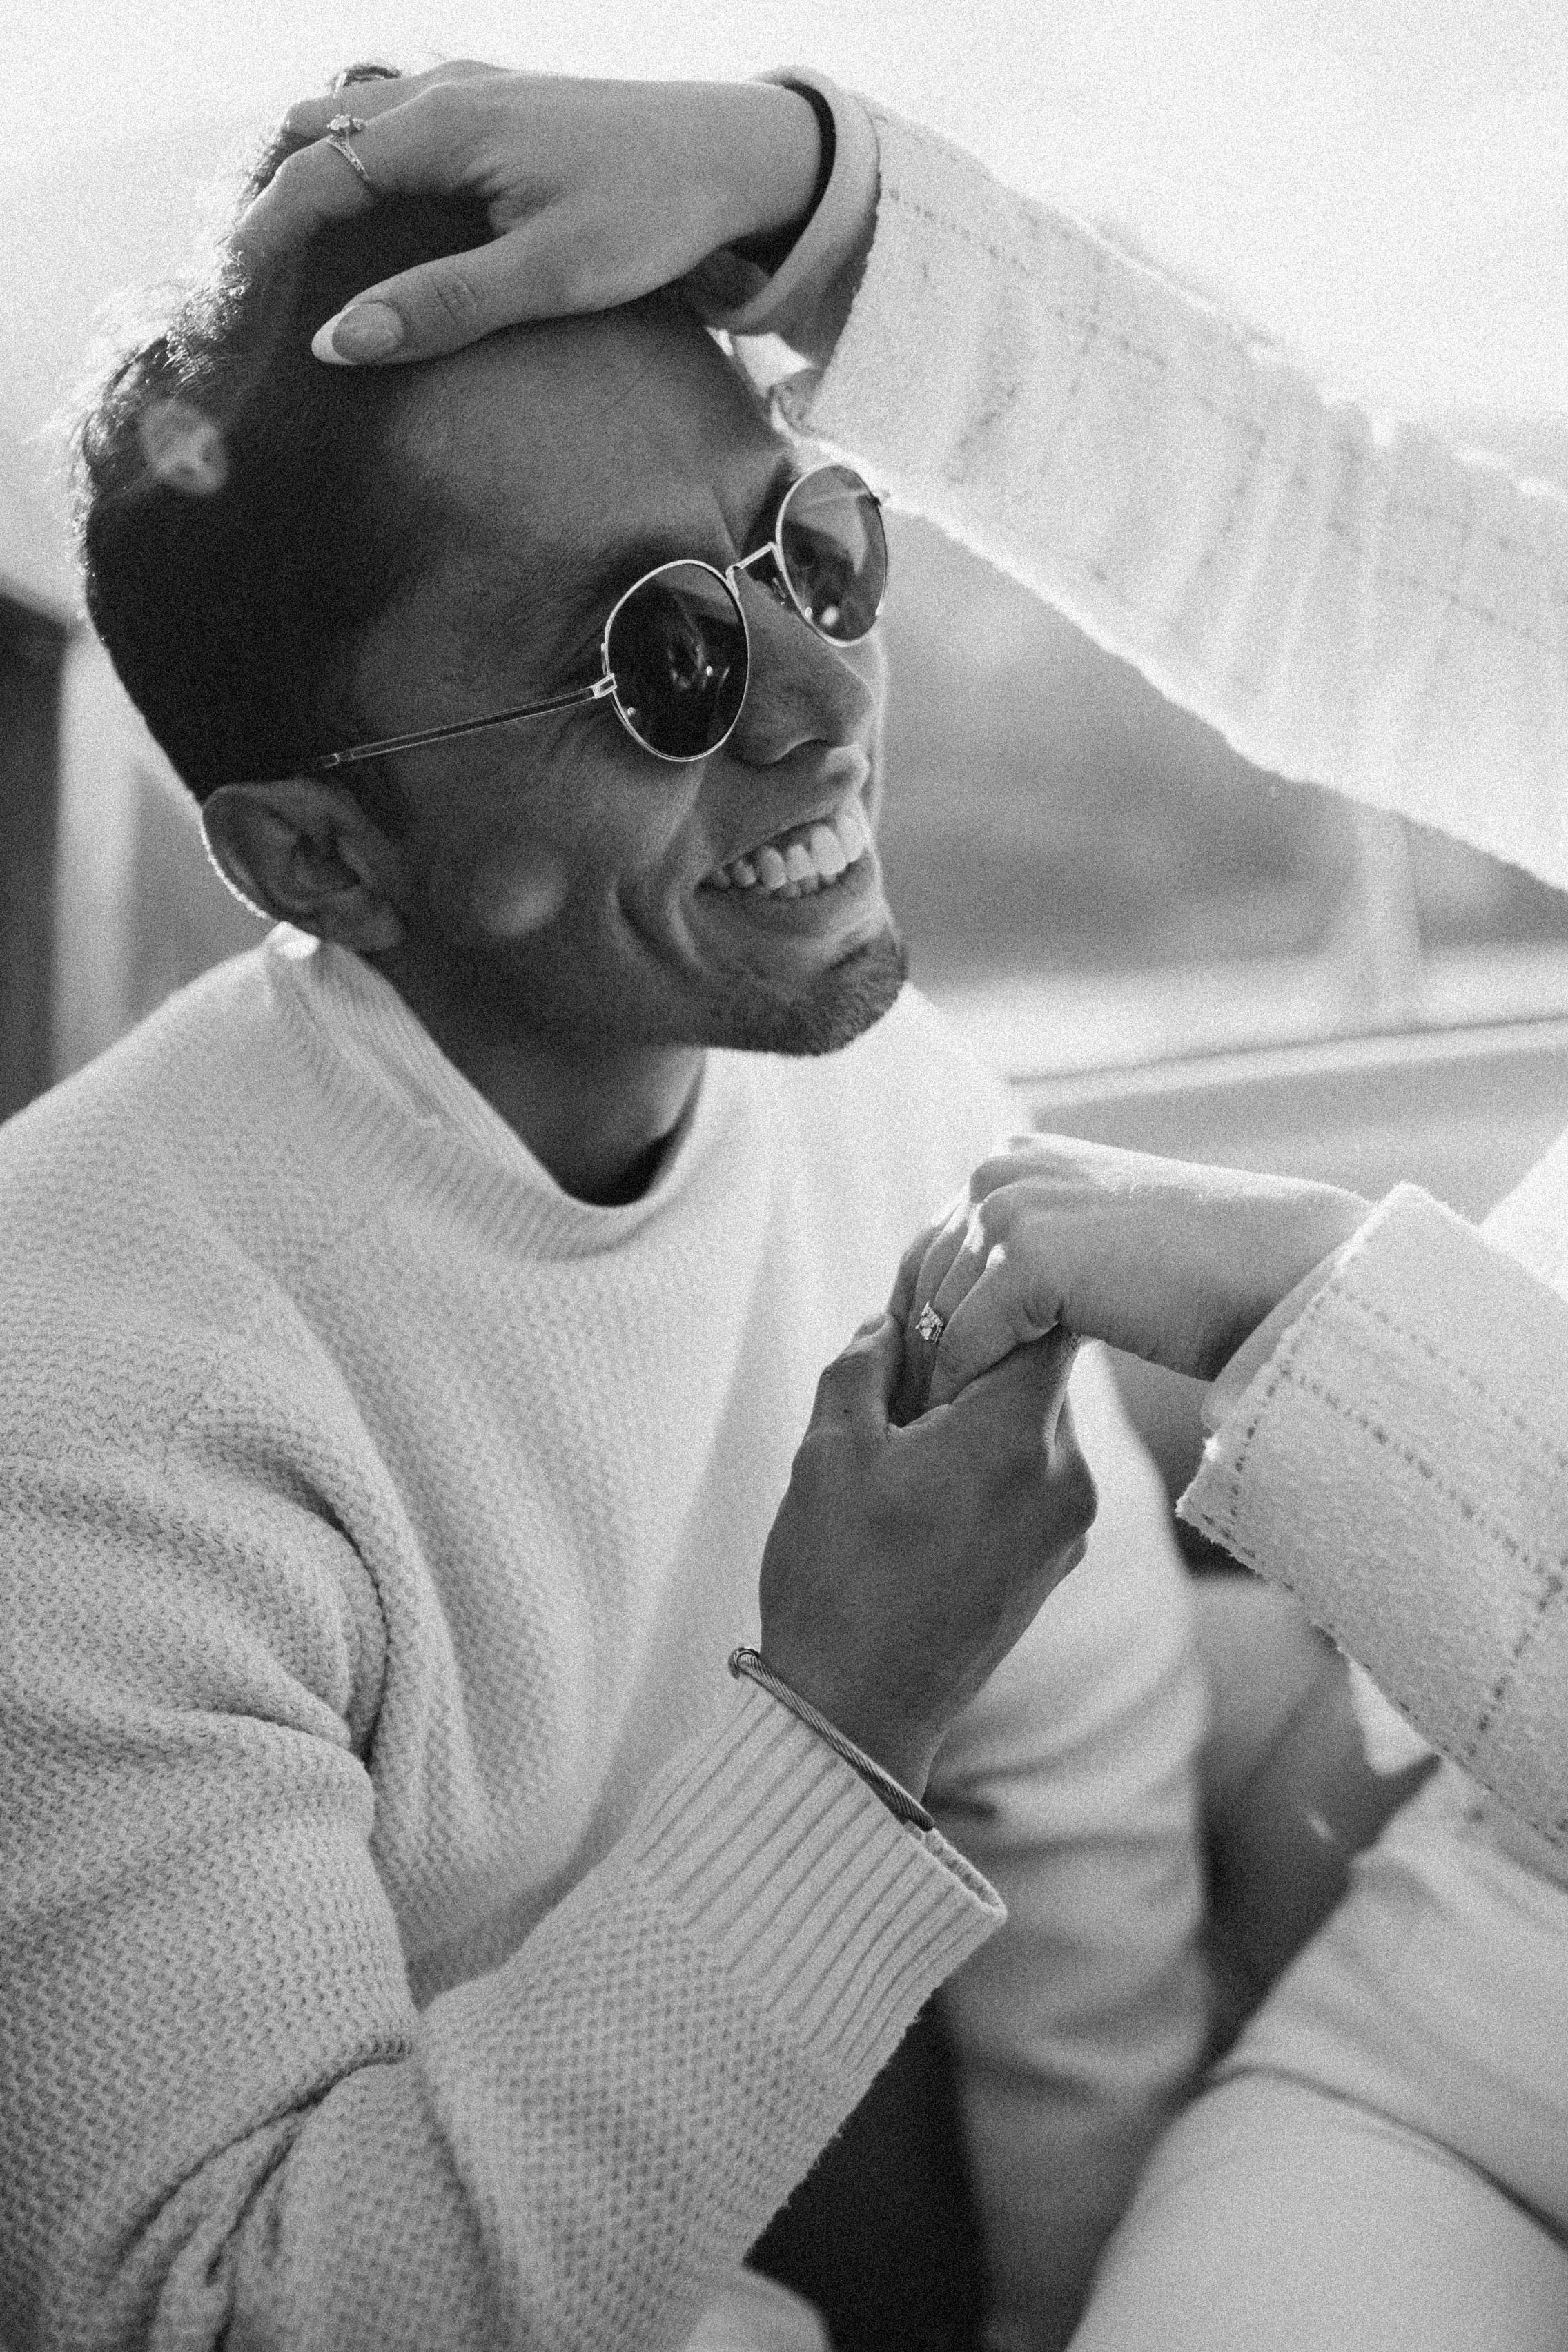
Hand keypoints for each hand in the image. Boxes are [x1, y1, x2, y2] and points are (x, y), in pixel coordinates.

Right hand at [233, 65, 822, 363]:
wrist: (734, 153)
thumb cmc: (651, 214)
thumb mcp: (548, 274)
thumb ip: (442, 306)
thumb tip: (338, 342)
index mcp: (443, 127)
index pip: (316, 175)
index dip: (265, 236)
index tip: (231, 297)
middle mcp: (444, 91)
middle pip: (319, 131)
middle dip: (274, 194)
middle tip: (248, 275)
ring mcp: (471, 87)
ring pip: (355, 117)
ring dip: (317, 171)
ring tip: (292, 249)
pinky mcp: (500, 103)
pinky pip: (400, 117)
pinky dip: (364, 158)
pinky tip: (371, 213)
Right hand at [758, 1313, 1094, 1799]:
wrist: (857, 1715)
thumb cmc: (835, 1580)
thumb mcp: (828, 1451)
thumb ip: (863, 1367)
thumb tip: (889, 1324)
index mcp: (1013, 1438)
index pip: (1043, 1321)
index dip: (989, 1299)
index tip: (935, 1307)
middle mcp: (1063, 1478)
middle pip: (1040, 1375)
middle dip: (974, 1362)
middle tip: (902, 1374)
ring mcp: (1067, 1527)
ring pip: (1034, 1428)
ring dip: (979, 1417)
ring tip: (904, 1444)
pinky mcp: (1056, 1563)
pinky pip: (1033, 1481)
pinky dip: (990, 1466)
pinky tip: (925, 1494)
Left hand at [891, 1134, 1368, 1410]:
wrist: (1276, 1267)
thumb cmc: (1199, 1271)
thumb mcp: (1092, 1245)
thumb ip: (1031, 1254)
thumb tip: (968, 1314)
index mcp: (1011, 1159)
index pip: (932, 1249)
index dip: (922, 1322)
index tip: (920, 1388)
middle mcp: (999, 1171)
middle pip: (922, 1281)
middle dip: (919, 1355)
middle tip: (916, 1427)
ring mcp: (1011, 1208)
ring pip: (937, 1316)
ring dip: (937, 1382)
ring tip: (942, 1440)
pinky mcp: (1030, 1256)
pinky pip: (966, 1342)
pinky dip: (964, 1391)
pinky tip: (975, 1432)